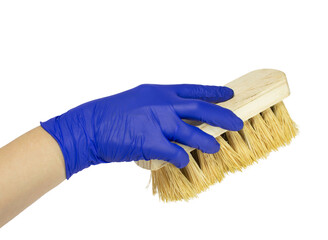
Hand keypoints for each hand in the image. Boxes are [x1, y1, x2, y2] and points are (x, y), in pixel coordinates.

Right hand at [41, 84, 242, 177]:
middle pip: (201, 109)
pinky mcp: (151, 142)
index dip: (214, 92)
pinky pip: (176, 153)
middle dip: (223, 116)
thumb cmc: (110, 114)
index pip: (193, 90)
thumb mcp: (138, 100)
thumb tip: (177, 117)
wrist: (89, 126)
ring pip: (193, 132)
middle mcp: (162, 103)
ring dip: (208, 141)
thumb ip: (159, 107)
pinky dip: (183, 158)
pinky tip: (185, 162)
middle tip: (238, 122)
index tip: (229, 94)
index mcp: (159, 91)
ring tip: (217, 147)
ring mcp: (158, 121)